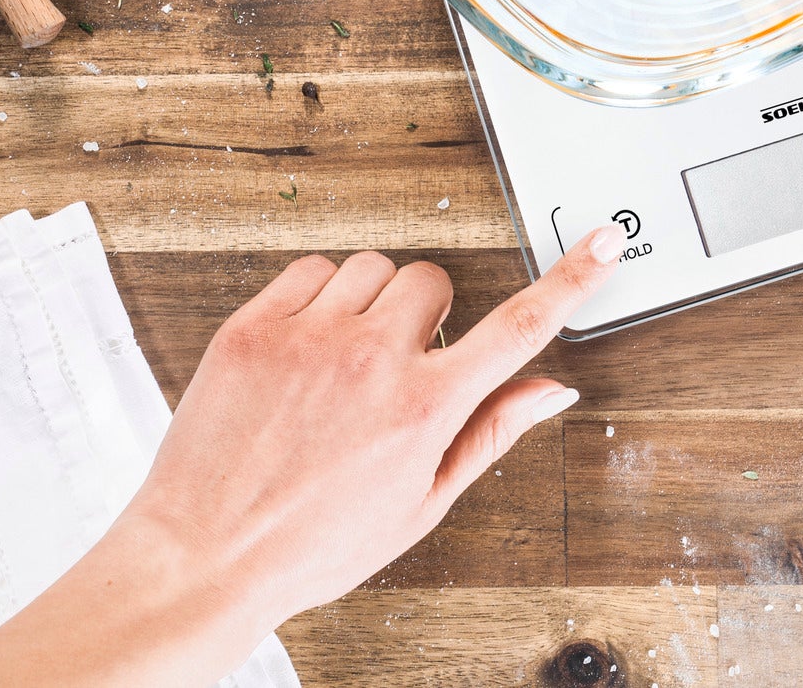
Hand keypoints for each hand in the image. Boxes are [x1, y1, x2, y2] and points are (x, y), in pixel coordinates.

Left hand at [135, 225, 626, 626]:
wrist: (200, 559)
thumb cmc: (309, 545)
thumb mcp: (421, 504)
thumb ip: (491, 433)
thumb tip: (552, 391)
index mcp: (424, 409)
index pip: (520, 325)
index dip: (573, 278)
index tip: (602, 243)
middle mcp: (371, 363)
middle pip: (435, 280)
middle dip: (426, 313)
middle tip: (398, 362)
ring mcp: (308, 339)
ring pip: (374, 267)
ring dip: (371, 301)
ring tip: (344, 358)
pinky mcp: (253, 327)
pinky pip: (309, 268)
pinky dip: (317, 295)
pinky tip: (307, 345)